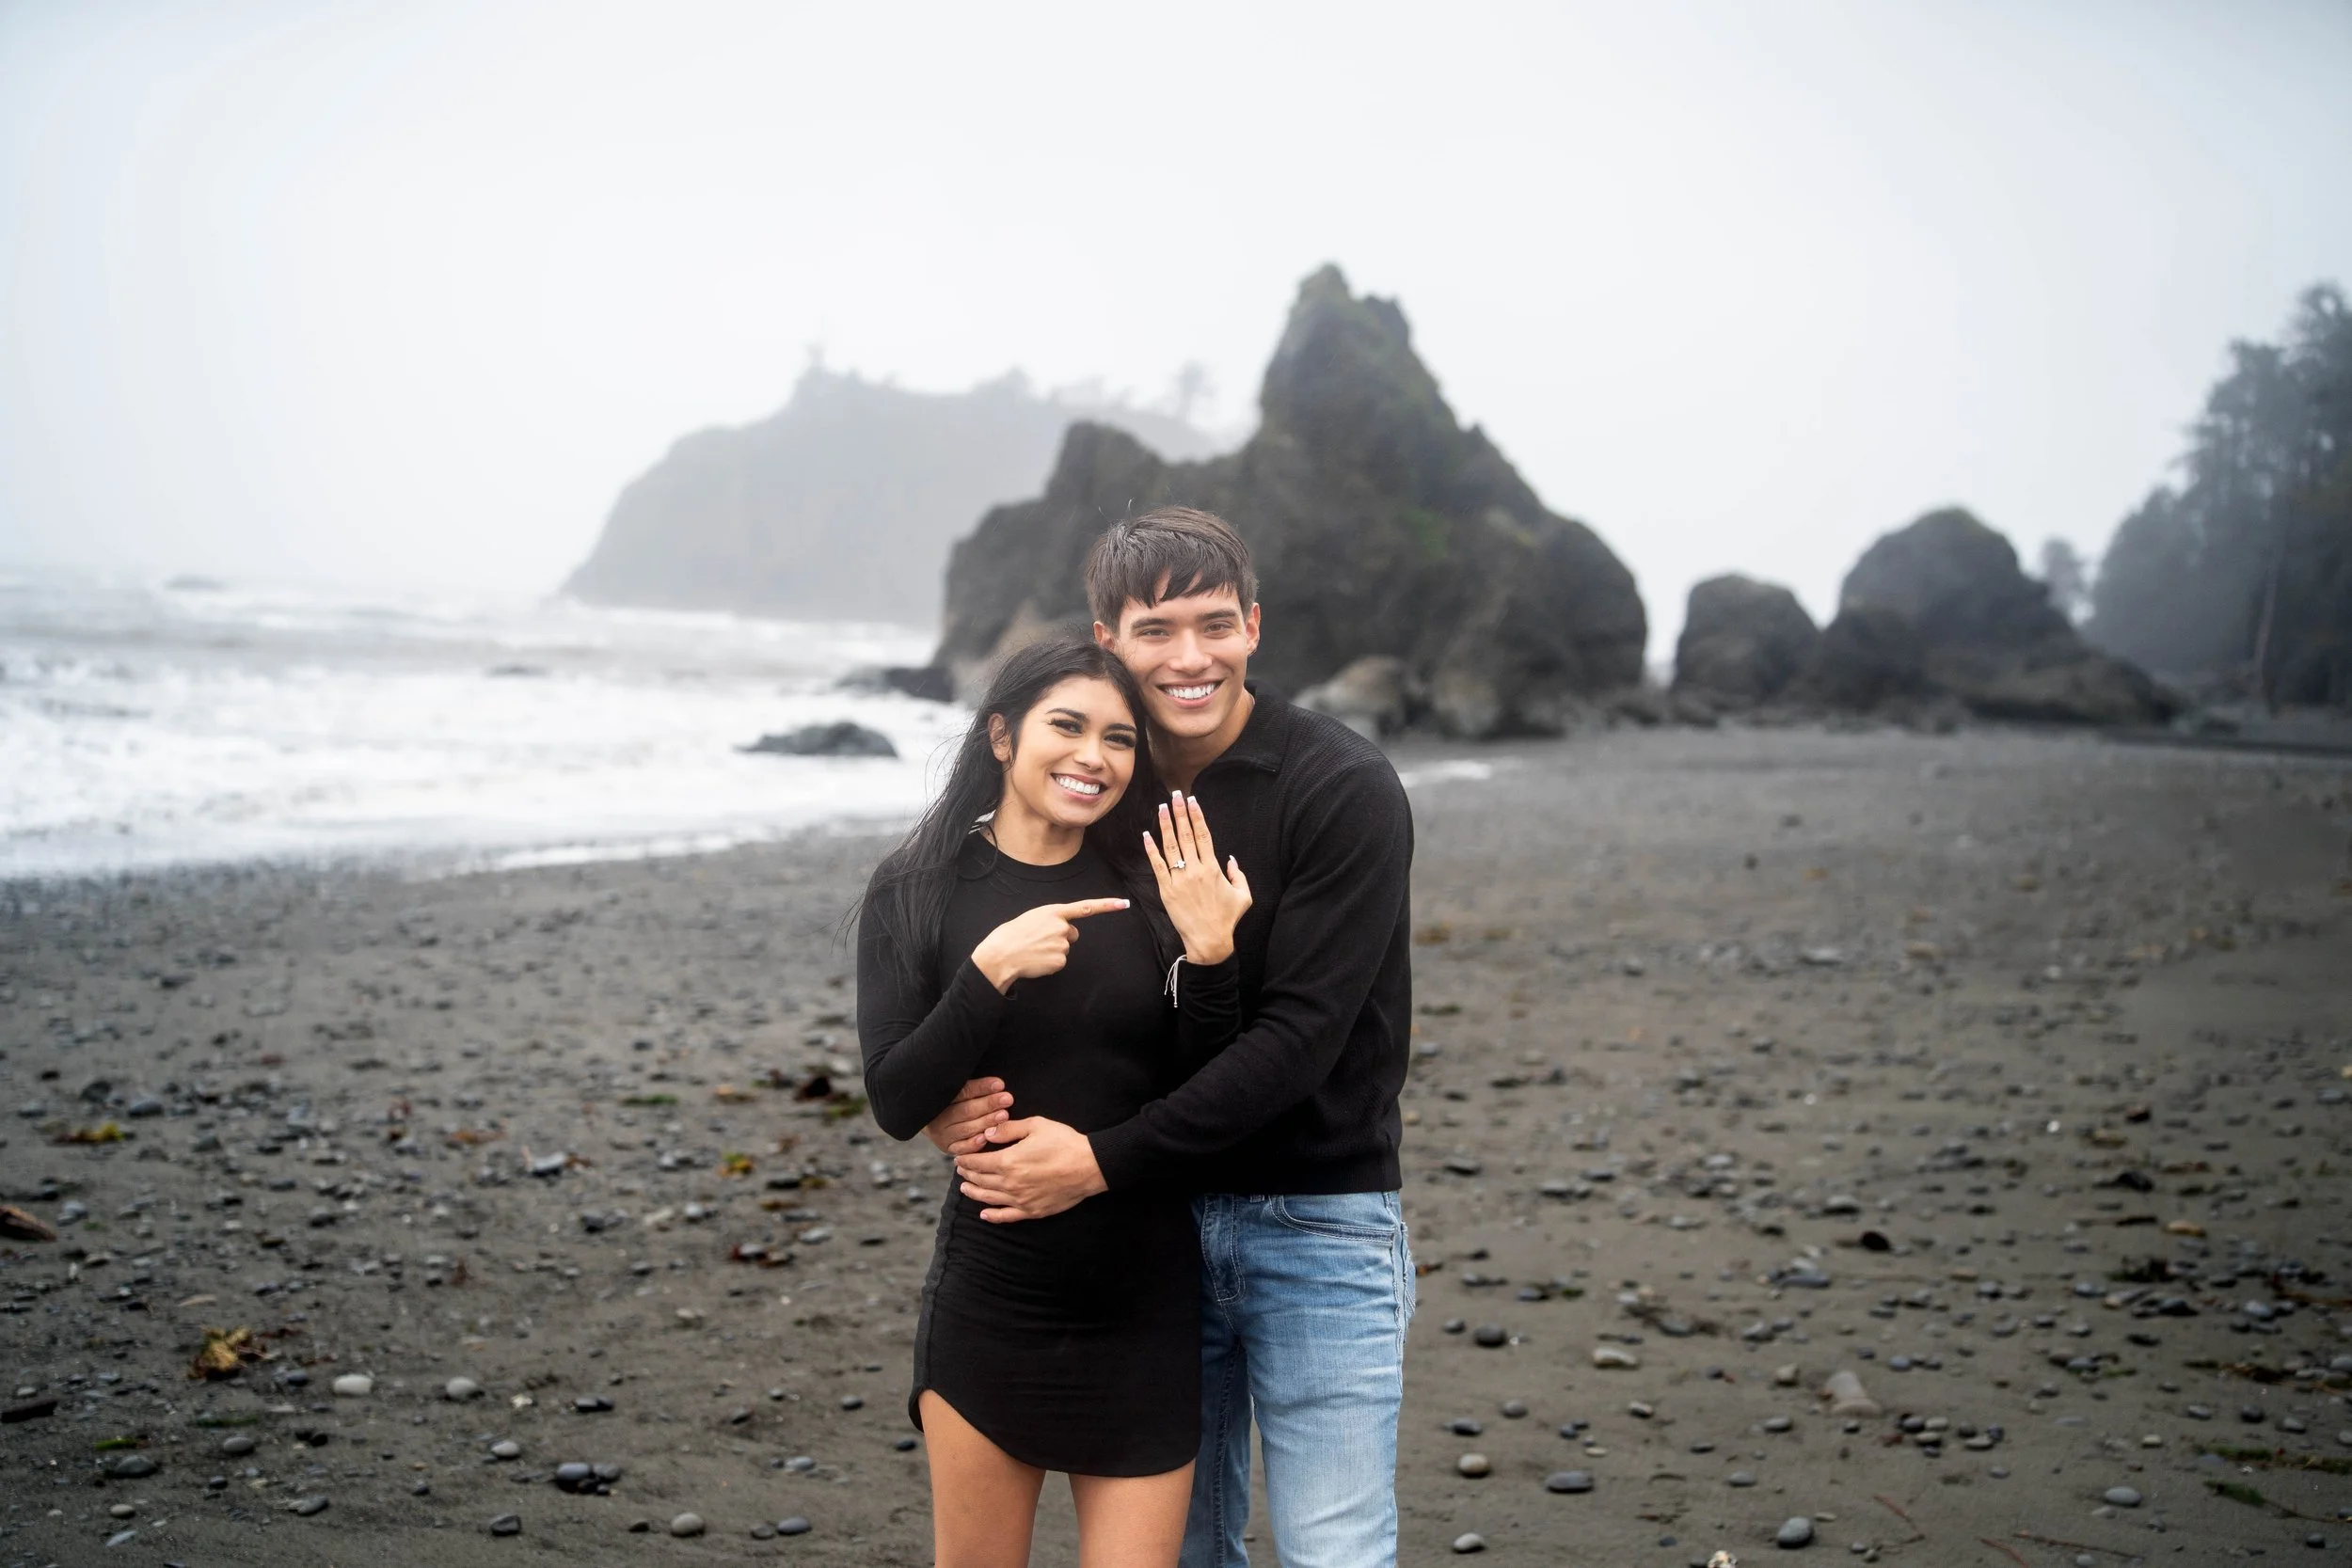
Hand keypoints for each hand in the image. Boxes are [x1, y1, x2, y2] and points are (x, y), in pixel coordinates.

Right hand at [922, 1076, 1012, 1155]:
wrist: (941, 1124)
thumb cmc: (960, 1104)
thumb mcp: (963, 1092)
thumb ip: (976, 1088)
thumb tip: (998, 1082)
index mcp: (942, 1098)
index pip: (963, 1091)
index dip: (981, 1087)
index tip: (999, 1085)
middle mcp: (940, 1116)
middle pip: (966, 1110)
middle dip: (988, 1104)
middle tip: (1007, 1099)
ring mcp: (943, 1134)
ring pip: (966, 1128)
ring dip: (986, 1122)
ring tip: (1003, 1115)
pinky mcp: (949, 1148)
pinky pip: (961, 1148)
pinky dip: (973, 1144)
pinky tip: (986, 1138)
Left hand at [953, 1116, 1106, 1221]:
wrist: (1089, 1166)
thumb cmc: (1064, 1143)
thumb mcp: (1036, 1125)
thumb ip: (1009, 1129)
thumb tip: (988, 1133)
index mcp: (1008, 1161)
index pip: (977, 1162)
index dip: (966, 1159)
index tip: (960, 1156)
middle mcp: (1010, 1183)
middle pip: (980, 1180)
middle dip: (967, 1174)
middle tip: (961, 1170)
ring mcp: (1021, 1200)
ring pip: (989, 1198)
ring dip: (974, 1193)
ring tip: (964, 1188)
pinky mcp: (1032, 1211)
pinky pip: (1007, 1216)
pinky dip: (993, 1216)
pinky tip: (984, 1214)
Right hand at [969, 897, 1130, 992]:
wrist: (1000, 955)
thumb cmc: (1011, 935)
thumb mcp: (1032, 918)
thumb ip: (1051, 919)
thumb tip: (1064, 928)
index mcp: (1053, 912)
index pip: (1086, 907)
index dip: (1106, 906)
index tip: (1124, 903)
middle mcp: (1062, 927)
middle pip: (1072, 933)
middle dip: (1060, 937)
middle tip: (1039, 940)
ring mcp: (1062, 944)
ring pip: (1065, 948)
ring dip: (1053, 950)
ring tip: (1034, 950)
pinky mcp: (1061, 961)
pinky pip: (1060, 962)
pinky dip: (1050, 963)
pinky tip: (1037, 960)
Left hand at [1144, 791, 1251, 963]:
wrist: (1209, 941)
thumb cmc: (1227, 919)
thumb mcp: (1244, 896)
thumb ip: (1239, 874)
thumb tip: (1231, 859)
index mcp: (1214, 869)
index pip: (1203, 835)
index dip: (1197, 816)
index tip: (1192, 800)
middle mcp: (1196, 870)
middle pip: (1186, 835)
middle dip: (1180, 813)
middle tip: (1175, 795)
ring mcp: (1180, 880)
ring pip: (1171, 846)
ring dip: (1165, 825)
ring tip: (1161, 808)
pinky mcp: (1167, 890)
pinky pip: (1158, 865)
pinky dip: (1151, 849)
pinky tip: (1147, 835)